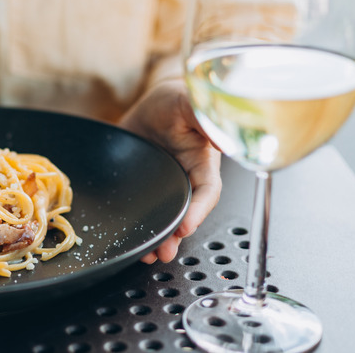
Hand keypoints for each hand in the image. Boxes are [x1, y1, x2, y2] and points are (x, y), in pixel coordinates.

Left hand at [119, 78, 220, 262]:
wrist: (153, 104)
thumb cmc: (176, 99)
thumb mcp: (188, 101)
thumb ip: (203, 115)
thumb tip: (222, 131)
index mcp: (202, 161)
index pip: (207, 190)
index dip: (199, 210)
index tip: (186, 225)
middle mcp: (185, 178)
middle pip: (186, 213)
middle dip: (176, 234)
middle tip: (164, 250)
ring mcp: (164, 186)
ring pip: (166, 217)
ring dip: (160, 238)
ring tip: (150, 254)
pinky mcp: (144, 189)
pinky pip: (143, 211)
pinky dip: (140, 227)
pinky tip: (132, 241)